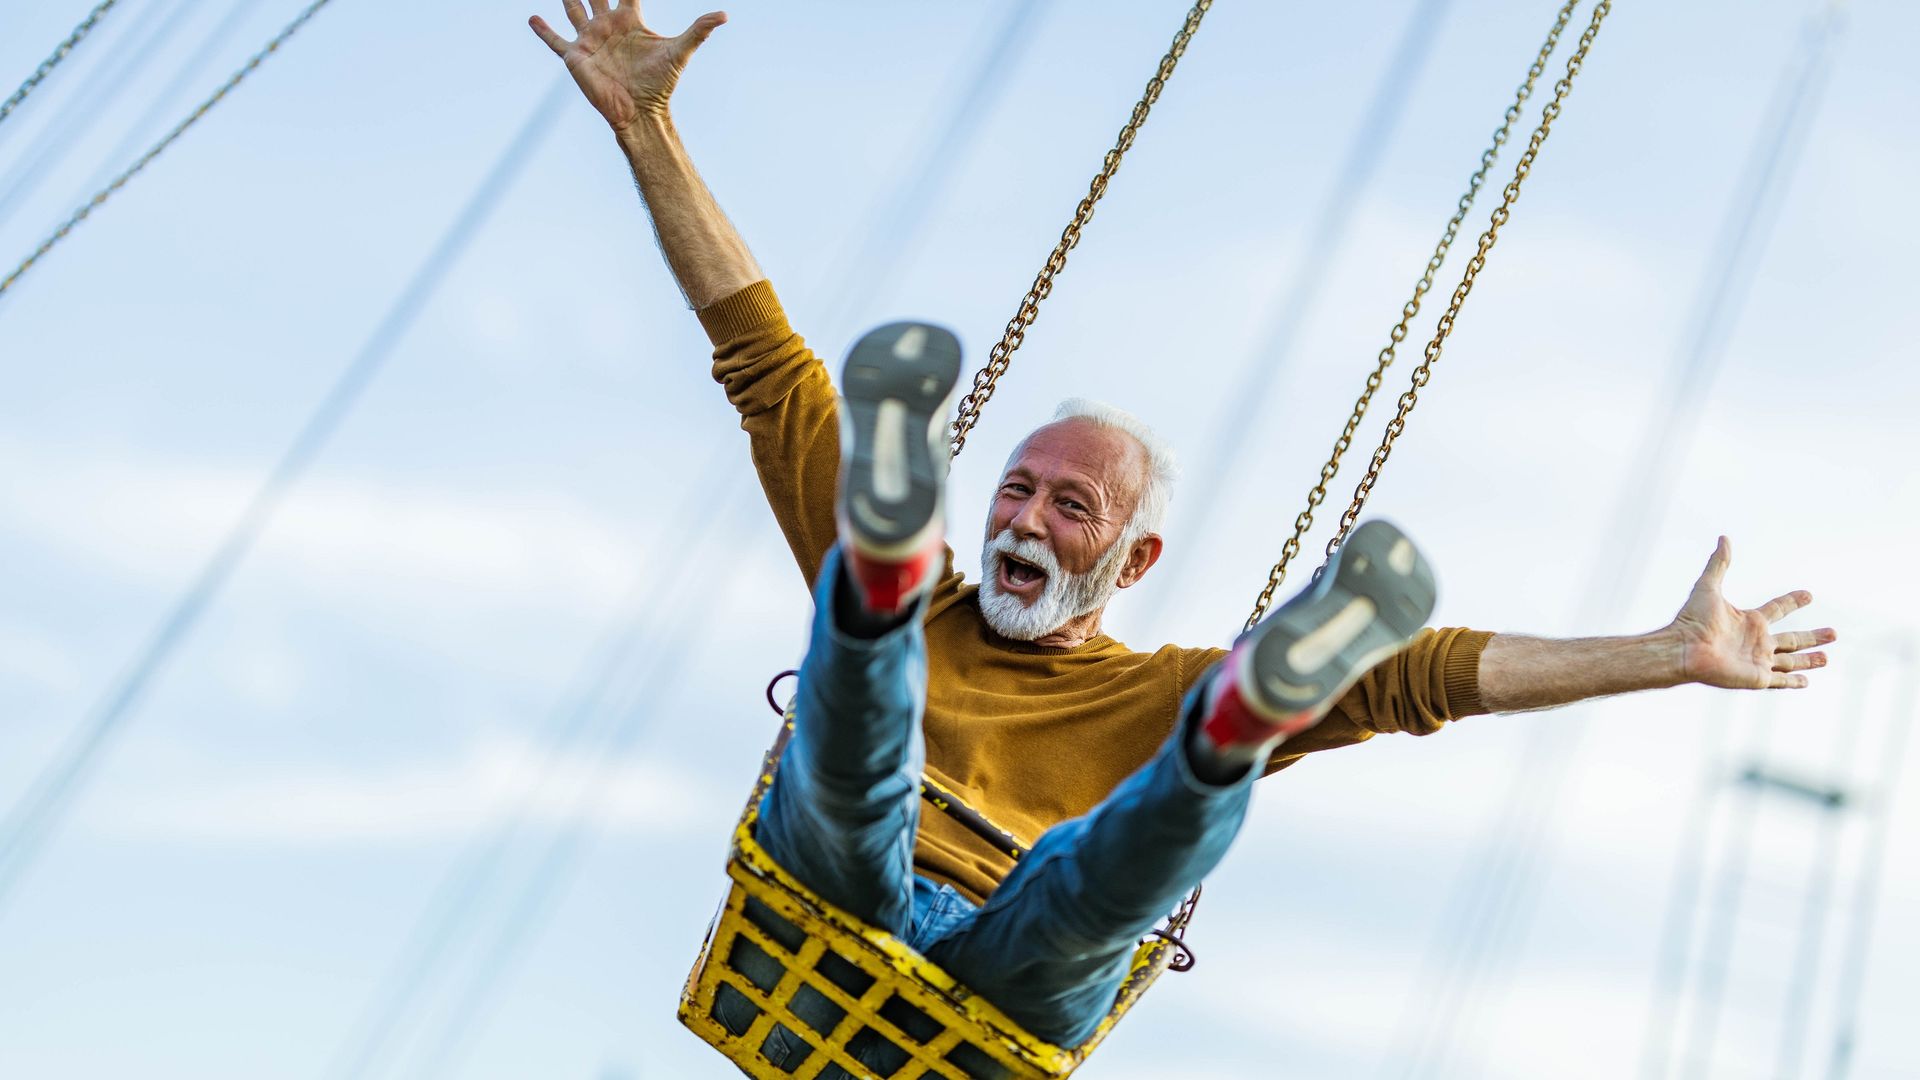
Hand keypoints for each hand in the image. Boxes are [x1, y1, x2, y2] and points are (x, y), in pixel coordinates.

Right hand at [530, 1, 725, 132]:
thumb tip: (724, 15)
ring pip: (574, 9)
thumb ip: (698, 31)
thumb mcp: (679, 52)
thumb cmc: (660, 83)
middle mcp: (607, 26)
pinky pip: (555, 39)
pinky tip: (533, 18)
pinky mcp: (575, 56)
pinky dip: (543, 30)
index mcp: (629, 20)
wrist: (640, 111)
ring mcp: (590, 39)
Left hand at [1667, 536, 1835, 689]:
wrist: (1684, 649)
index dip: (1793, 601)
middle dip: (1812, 637)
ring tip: (1827, 658)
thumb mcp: (1708, 586)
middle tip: (1834, 633)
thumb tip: (1723, 538)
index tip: (1809, 595)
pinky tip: (1807, 682)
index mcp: (1750, 620)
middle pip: (1792, 638)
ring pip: (1791, 661)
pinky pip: (1780, 681)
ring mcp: (1758, 660)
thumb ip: (1718, 563)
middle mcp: (1757, 641)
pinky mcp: (1757, 678)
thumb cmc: (1693, 619)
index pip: (1779, 609)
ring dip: (1809, 660)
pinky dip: (1793, 681)